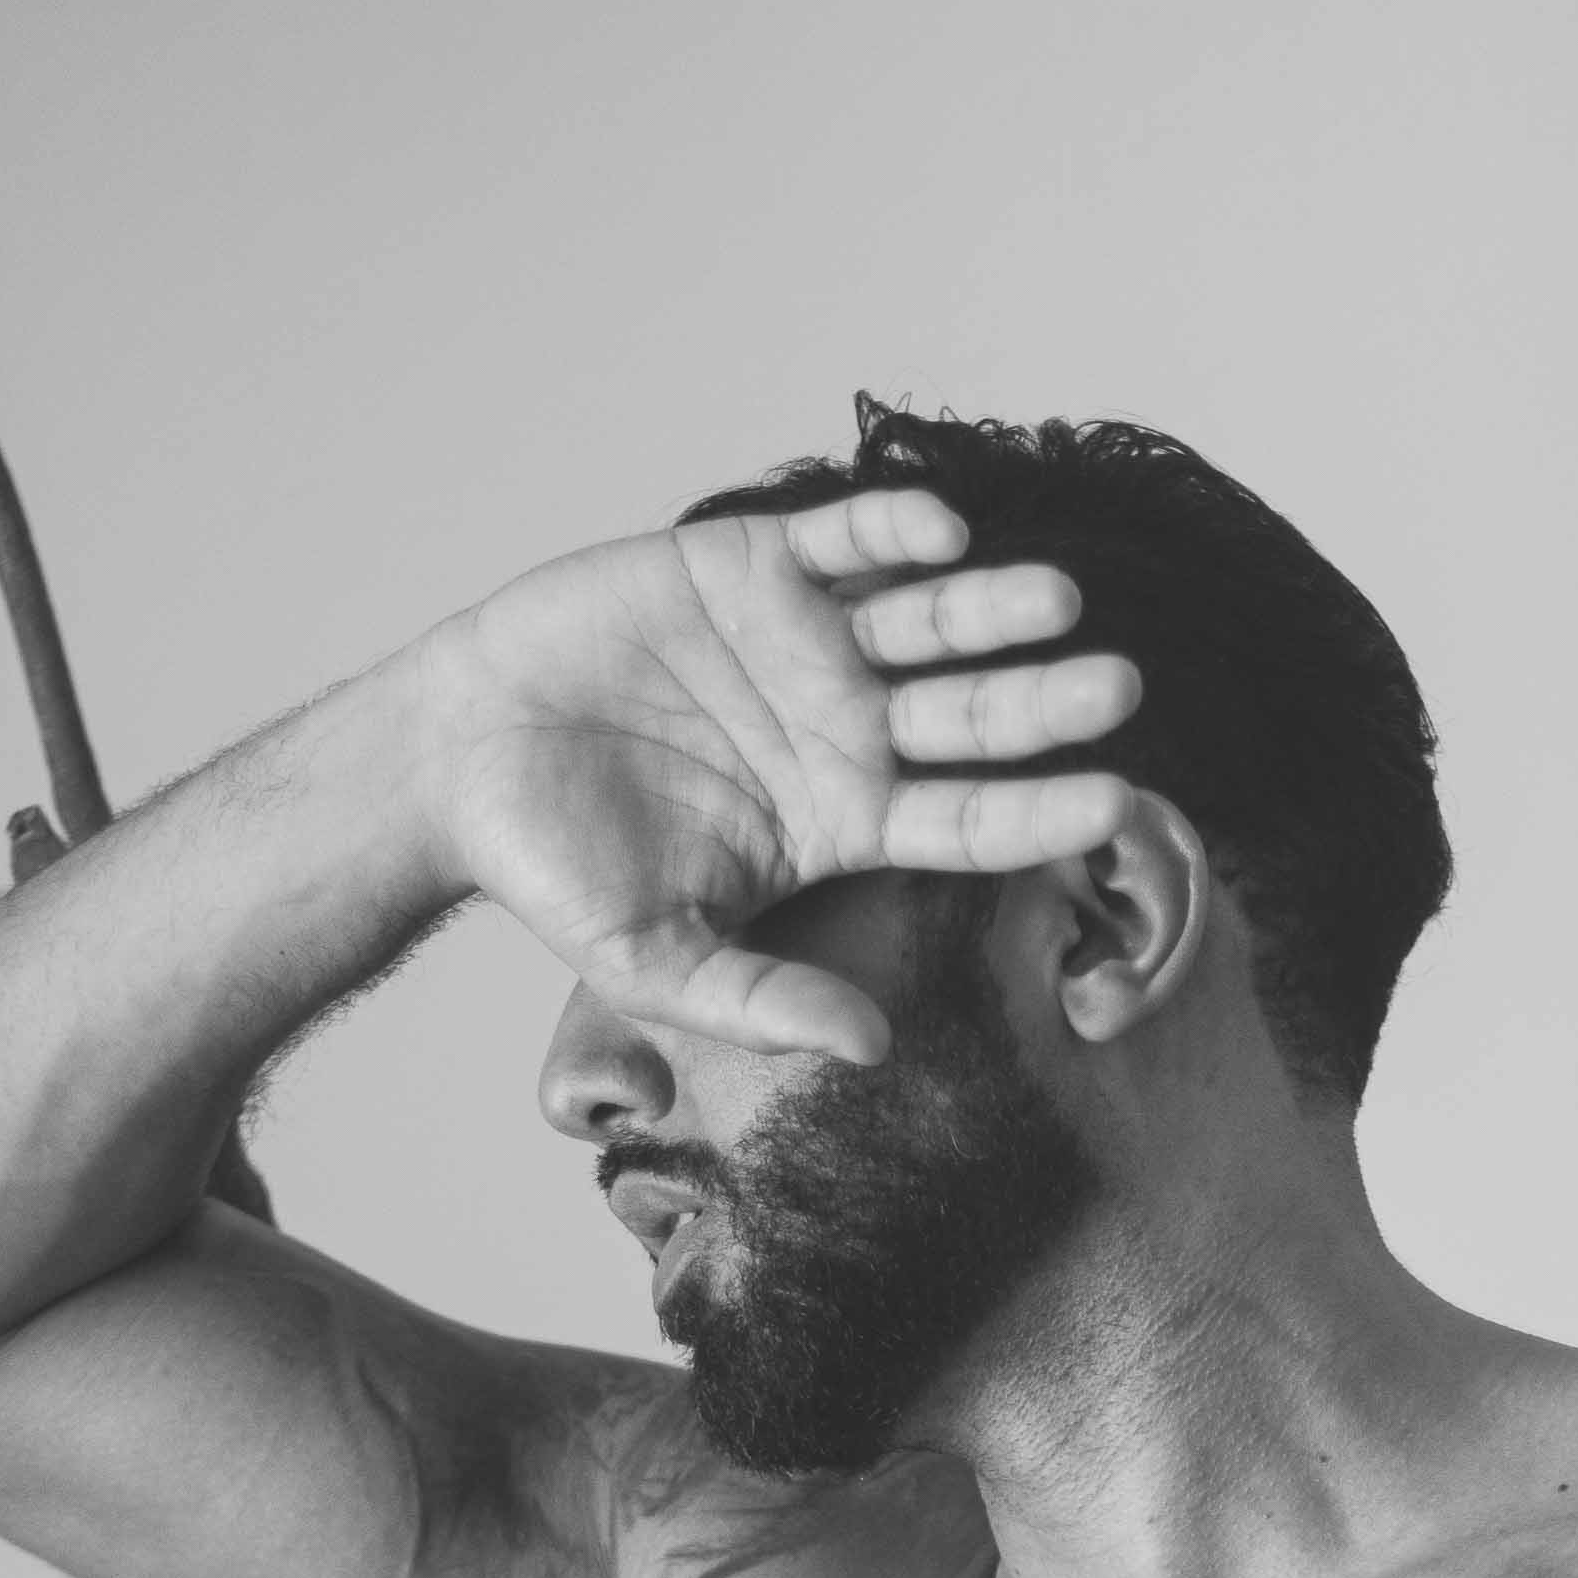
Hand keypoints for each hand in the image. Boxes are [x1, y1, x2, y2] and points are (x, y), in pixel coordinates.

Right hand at [431, 491, 1140, 1068]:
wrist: (459, 759)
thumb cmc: (557, 870)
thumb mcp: (657, 963)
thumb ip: (762, 1006)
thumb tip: (873, 1048)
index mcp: (846, 820)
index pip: (968, 818)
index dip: (1041, 811)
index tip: (1117, 804)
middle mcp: (846, 727)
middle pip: (972, 712)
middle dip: (1045, 699)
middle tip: (1118, 687)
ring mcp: (807, 641)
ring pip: (927, 617)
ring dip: (992, 607)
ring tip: (1052, 599)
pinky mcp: (754, 566)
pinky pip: (845, 537)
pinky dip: (892, 528)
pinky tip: (940, 535)